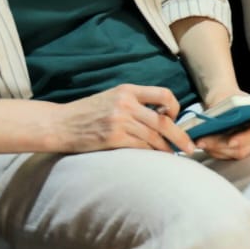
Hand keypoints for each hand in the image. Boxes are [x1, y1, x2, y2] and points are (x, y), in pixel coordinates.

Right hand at [54, 84, 197, 153]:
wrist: (59, 124)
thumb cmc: (86, 113)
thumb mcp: (111, 98)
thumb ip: (134, 103)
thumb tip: (161, 115)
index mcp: (127, 90)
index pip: (163, 94)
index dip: (175, 107)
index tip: (177, 118)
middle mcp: (126, 103)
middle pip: (163, 120)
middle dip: (180, 136)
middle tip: (190, 147)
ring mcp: (120, 120)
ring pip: (154, 136)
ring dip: (167, 148)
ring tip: (174, 156)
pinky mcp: (113, 138)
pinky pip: (141, 146)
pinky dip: (152, 153)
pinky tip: (157, 158)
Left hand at [189, 88, 249, 160]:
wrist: (222, 99)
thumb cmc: (226, 96)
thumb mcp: (224, 97)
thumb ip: (224, 110)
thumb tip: (216, 121)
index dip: (245, 138)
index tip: (230, 141)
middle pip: (244, 147)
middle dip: (221, 146)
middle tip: (203, 141)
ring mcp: (247, 143)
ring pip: (233, 154)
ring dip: (215, 150)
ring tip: (199, 142)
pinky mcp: (235, 149)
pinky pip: (226, 155)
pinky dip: (213, 151)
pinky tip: (202, 143)